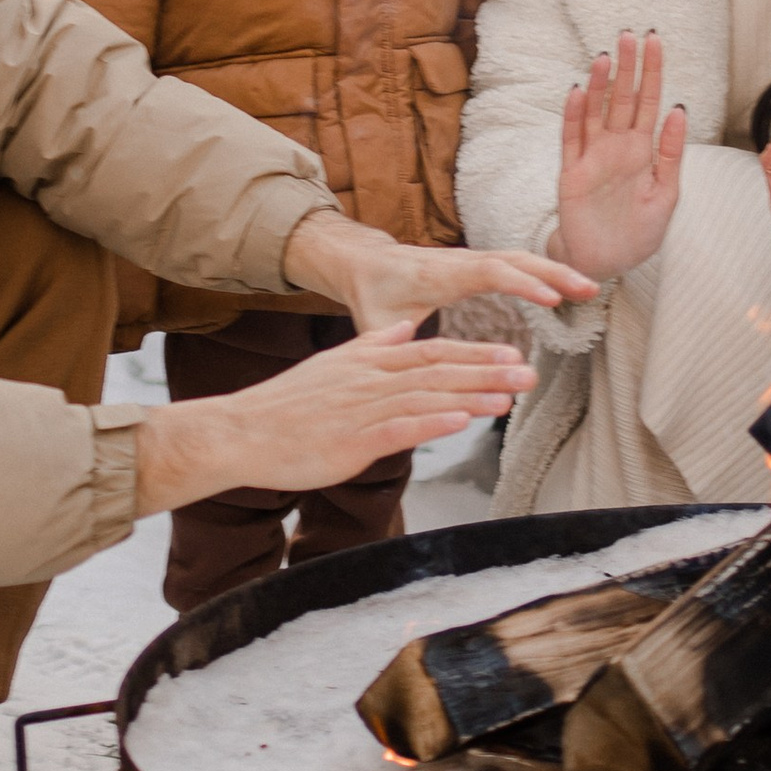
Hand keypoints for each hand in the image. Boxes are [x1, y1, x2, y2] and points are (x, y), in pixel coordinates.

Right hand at [133, 323, 537, 519]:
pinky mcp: (350, 441)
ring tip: (509, 397)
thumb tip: (403, 330)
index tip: (511, 353)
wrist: (241, 432)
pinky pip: (398, 429)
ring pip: (426, 398)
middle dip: (487, 371)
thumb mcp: (331, 365)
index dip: (474, 352)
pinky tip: (461, 423)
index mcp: (367, 362)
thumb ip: (371, 346)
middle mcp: (370, 380)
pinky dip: (432, 424)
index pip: (431, 352)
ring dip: (470, 397)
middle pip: (437, 371)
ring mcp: (361, 410)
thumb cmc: (286, 407)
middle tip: (529, 373)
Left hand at [280, 212, 596, 334]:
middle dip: (553, 272)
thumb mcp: (376, 322)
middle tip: (588, 289)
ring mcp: (473, 260)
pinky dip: (543, 271)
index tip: (553, 298)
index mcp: (441, 273)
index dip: (523, 284)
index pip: (489, 272)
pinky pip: (516, 263)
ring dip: (555, 270)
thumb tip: (398, 381)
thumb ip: (390, 346)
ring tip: (588, 288)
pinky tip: (567, 286)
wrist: (367, 263)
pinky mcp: (479, 264)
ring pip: (520, 259)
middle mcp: (461, 261)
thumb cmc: (373, 294)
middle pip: (515, 260)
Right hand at [554, 31, 688, 286]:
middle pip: (621, 99)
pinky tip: (577, 92)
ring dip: (599, 85)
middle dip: (627, 68)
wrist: (606, 263)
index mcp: (643, 150)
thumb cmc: (638, 232)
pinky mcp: (571, 173)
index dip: (652, 72)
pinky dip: (573, 116)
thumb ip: (671, 154)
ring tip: (605, 58)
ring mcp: (592, 157)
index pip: (649, 102)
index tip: (655, 41)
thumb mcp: (666, 195)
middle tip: (629, 35)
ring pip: (595, 112)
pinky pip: (571, 139)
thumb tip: (680, 110)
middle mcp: (617, 147)